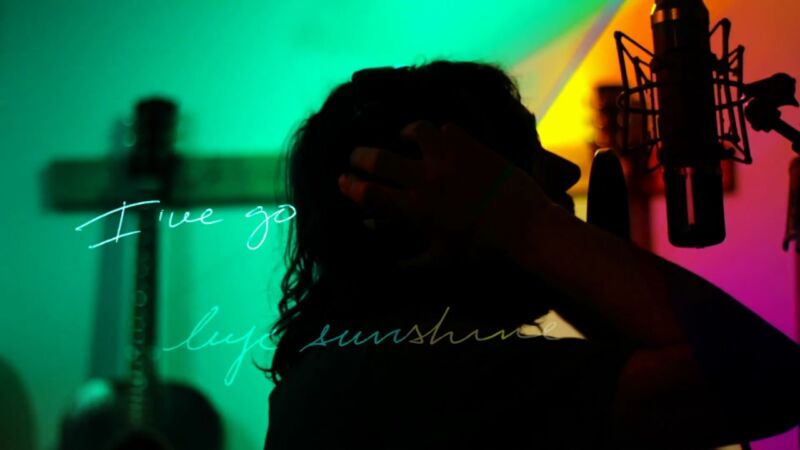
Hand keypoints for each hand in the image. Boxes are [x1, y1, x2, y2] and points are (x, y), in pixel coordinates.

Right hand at [338, 120, 551, 265]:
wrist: (525, 227)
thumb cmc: (481, 250)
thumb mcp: (441, 260)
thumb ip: (408, 260)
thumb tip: (384, 260)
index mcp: (414, 210)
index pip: (369, 194)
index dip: (349, 186)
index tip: (341, 180)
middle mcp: (425, 178)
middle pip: (379, 159)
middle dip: (361, 156)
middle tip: (356, 155)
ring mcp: (448, 157)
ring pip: (414, 131)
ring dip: (404, 134)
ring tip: (403, 138)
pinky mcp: (470, 144)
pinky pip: (446, 128)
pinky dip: (439, 133)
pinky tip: (441, 140)